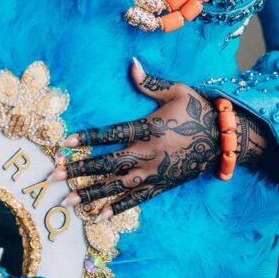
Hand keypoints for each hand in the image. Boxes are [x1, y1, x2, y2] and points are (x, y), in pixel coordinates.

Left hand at [50, 57, 219, 219]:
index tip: (65, 143)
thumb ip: (150, 82)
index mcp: (150, 128)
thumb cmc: (198, 110)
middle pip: (108, 164)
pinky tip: (100, 215)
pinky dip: (119, 207)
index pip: (113, 133)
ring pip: (118, 185)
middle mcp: (149, 153)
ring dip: (92, 193)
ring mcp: (155, 172)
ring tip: (68, 200)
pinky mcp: (162, 185)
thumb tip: (131, 63)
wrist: (224, 140)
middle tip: (54, 176)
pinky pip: (137, 199)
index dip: (88, 138)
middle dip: (80, 170)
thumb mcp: (177, 90)